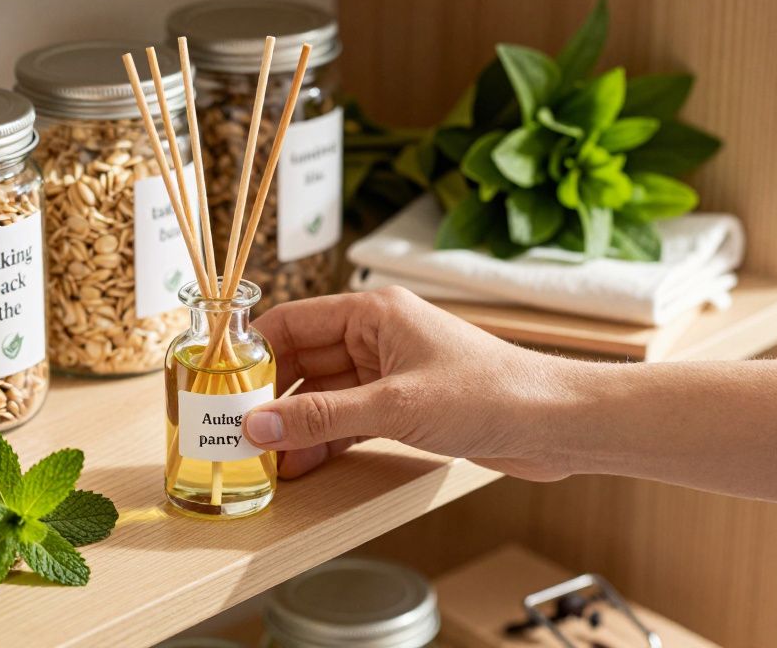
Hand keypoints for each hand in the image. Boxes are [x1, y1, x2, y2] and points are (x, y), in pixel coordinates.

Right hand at [245, 287, 575, 480]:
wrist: (555, 423)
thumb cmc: (489, 394)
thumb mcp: (393, 407)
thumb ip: (320, 416)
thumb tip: (258, 426)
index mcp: (373, 312)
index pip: (292, 321)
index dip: (253, 352)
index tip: (221, 386)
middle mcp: (377, 336)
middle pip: (303, 360)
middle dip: (271, 397)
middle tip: (237, 432)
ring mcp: (390, 371)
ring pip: (324, 394)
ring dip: (296, 424)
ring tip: (265, 460)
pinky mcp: (405, 405)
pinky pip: (349, 417)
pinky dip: (325, 439)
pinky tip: (303, 464)